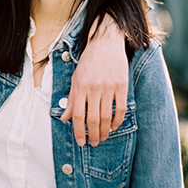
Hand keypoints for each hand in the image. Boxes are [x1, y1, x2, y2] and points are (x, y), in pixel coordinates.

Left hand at [60, 16, 127, 146]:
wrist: (106, 44)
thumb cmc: (88, 63)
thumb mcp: (75, 79)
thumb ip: (71, 99)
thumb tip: (64, 118)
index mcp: (80, 87)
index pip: (78, 115)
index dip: (78, 131)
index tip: (81, 142)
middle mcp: (94, 88)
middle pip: (93, 119)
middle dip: (93, 135)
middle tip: (94, 143)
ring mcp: (109, 87)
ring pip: (107, 116)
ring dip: (105, 130)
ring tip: (103, 137)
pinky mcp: (122, 86)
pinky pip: (121, 108)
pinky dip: (117, 120)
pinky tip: (114, 126)